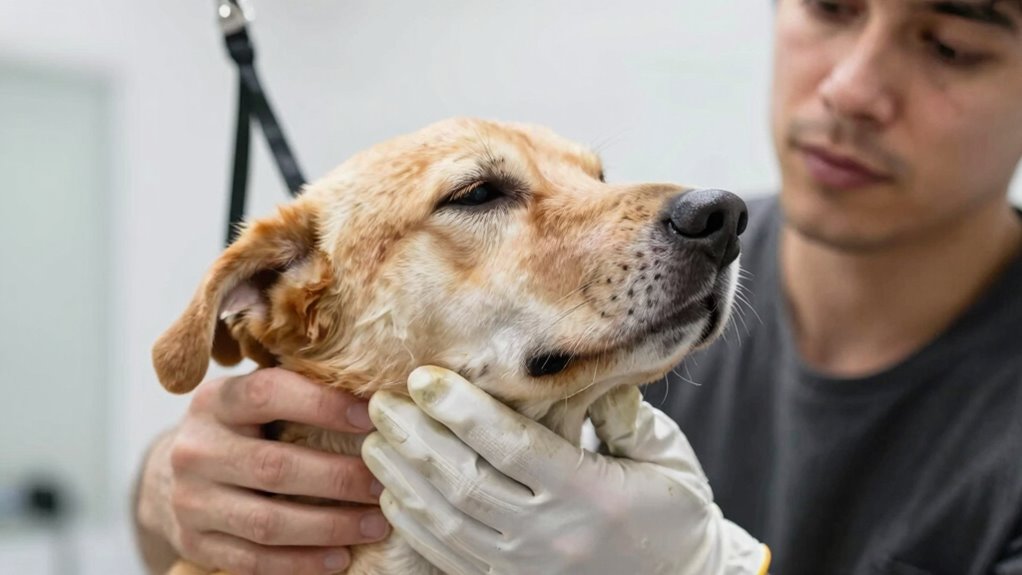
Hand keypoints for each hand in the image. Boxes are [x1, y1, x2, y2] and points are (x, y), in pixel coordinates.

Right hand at [135, 368, 390, 574]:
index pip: (268, 393)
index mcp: (216, 401)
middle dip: (337, 479)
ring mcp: (191, 500)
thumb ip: (301, 389)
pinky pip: (254, 561)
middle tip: (382, 486)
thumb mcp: (255, 399)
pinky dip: (302, 563)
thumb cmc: (241, 428)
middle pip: (274, 467)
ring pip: (267, 522)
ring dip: (329, 527)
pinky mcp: (194, 542)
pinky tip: (340, 557)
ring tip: (374, 526)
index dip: (322, 404)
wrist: (172, 472)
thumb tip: (375, 392)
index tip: (370, 418)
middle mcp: (197, 449)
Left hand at [361, 366, 769, 574]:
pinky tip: (394, 493)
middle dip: (415, 437)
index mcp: (593, 495)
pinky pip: (450, 558)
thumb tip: (578, 369)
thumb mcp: (668, 458)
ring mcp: (528, 568)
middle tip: (381, 401)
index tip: (423, 376)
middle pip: (466, 480)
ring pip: (448, 521)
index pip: (511, 445)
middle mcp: (554, 536)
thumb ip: (623, 414)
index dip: (461, 409)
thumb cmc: (677, 515)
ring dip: (403, 478)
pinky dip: (415, 526)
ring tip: (376, 440)